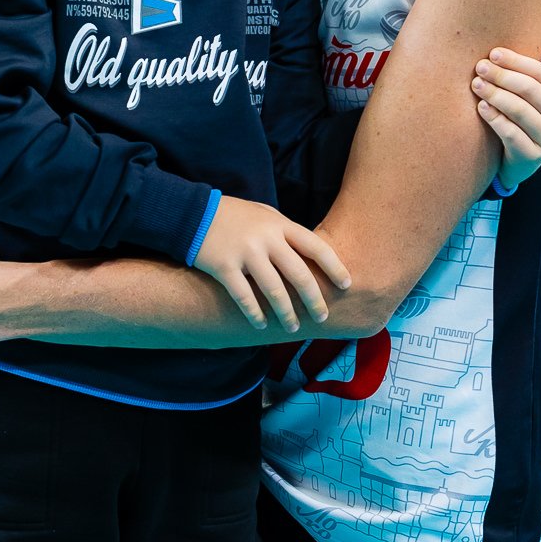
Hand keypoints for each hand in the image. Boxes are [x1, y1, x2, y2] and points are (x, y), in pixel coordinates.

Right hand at [194, 194, 350, 332]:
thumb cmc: (235, 216)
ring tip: (293, 328)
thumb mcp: (264, 214)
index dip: (334, 267)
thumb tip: (310, 254)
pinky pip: (244, 297)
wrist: (193, 213)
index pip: (316, 247)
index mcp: (280, 225)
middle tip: (322, 317)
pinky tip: (261, 325)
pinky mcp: (224, 267)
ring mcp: (245, 253)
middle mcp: (266, 239)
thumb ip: (285, 232)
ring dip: (286, 313)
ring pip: (274, 290)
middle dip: (314, 299)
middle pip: (299, 274)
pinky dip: (255, 314)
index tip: (347, 285)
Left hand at [474, 36, 540, 191]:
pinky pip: (511, 134)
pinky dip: (495, 119)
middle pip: (530, 90)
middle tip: (479, 67)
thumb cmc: (525, 118)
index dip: (517, 61)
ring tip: (476, 84)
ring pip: (520, 111)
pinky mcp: (532, 156)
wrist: (518, 161)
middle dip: (503, 76)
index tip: (493, 53)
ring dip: (495, 94)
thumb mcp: (538, 94)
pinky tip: (481, 107)